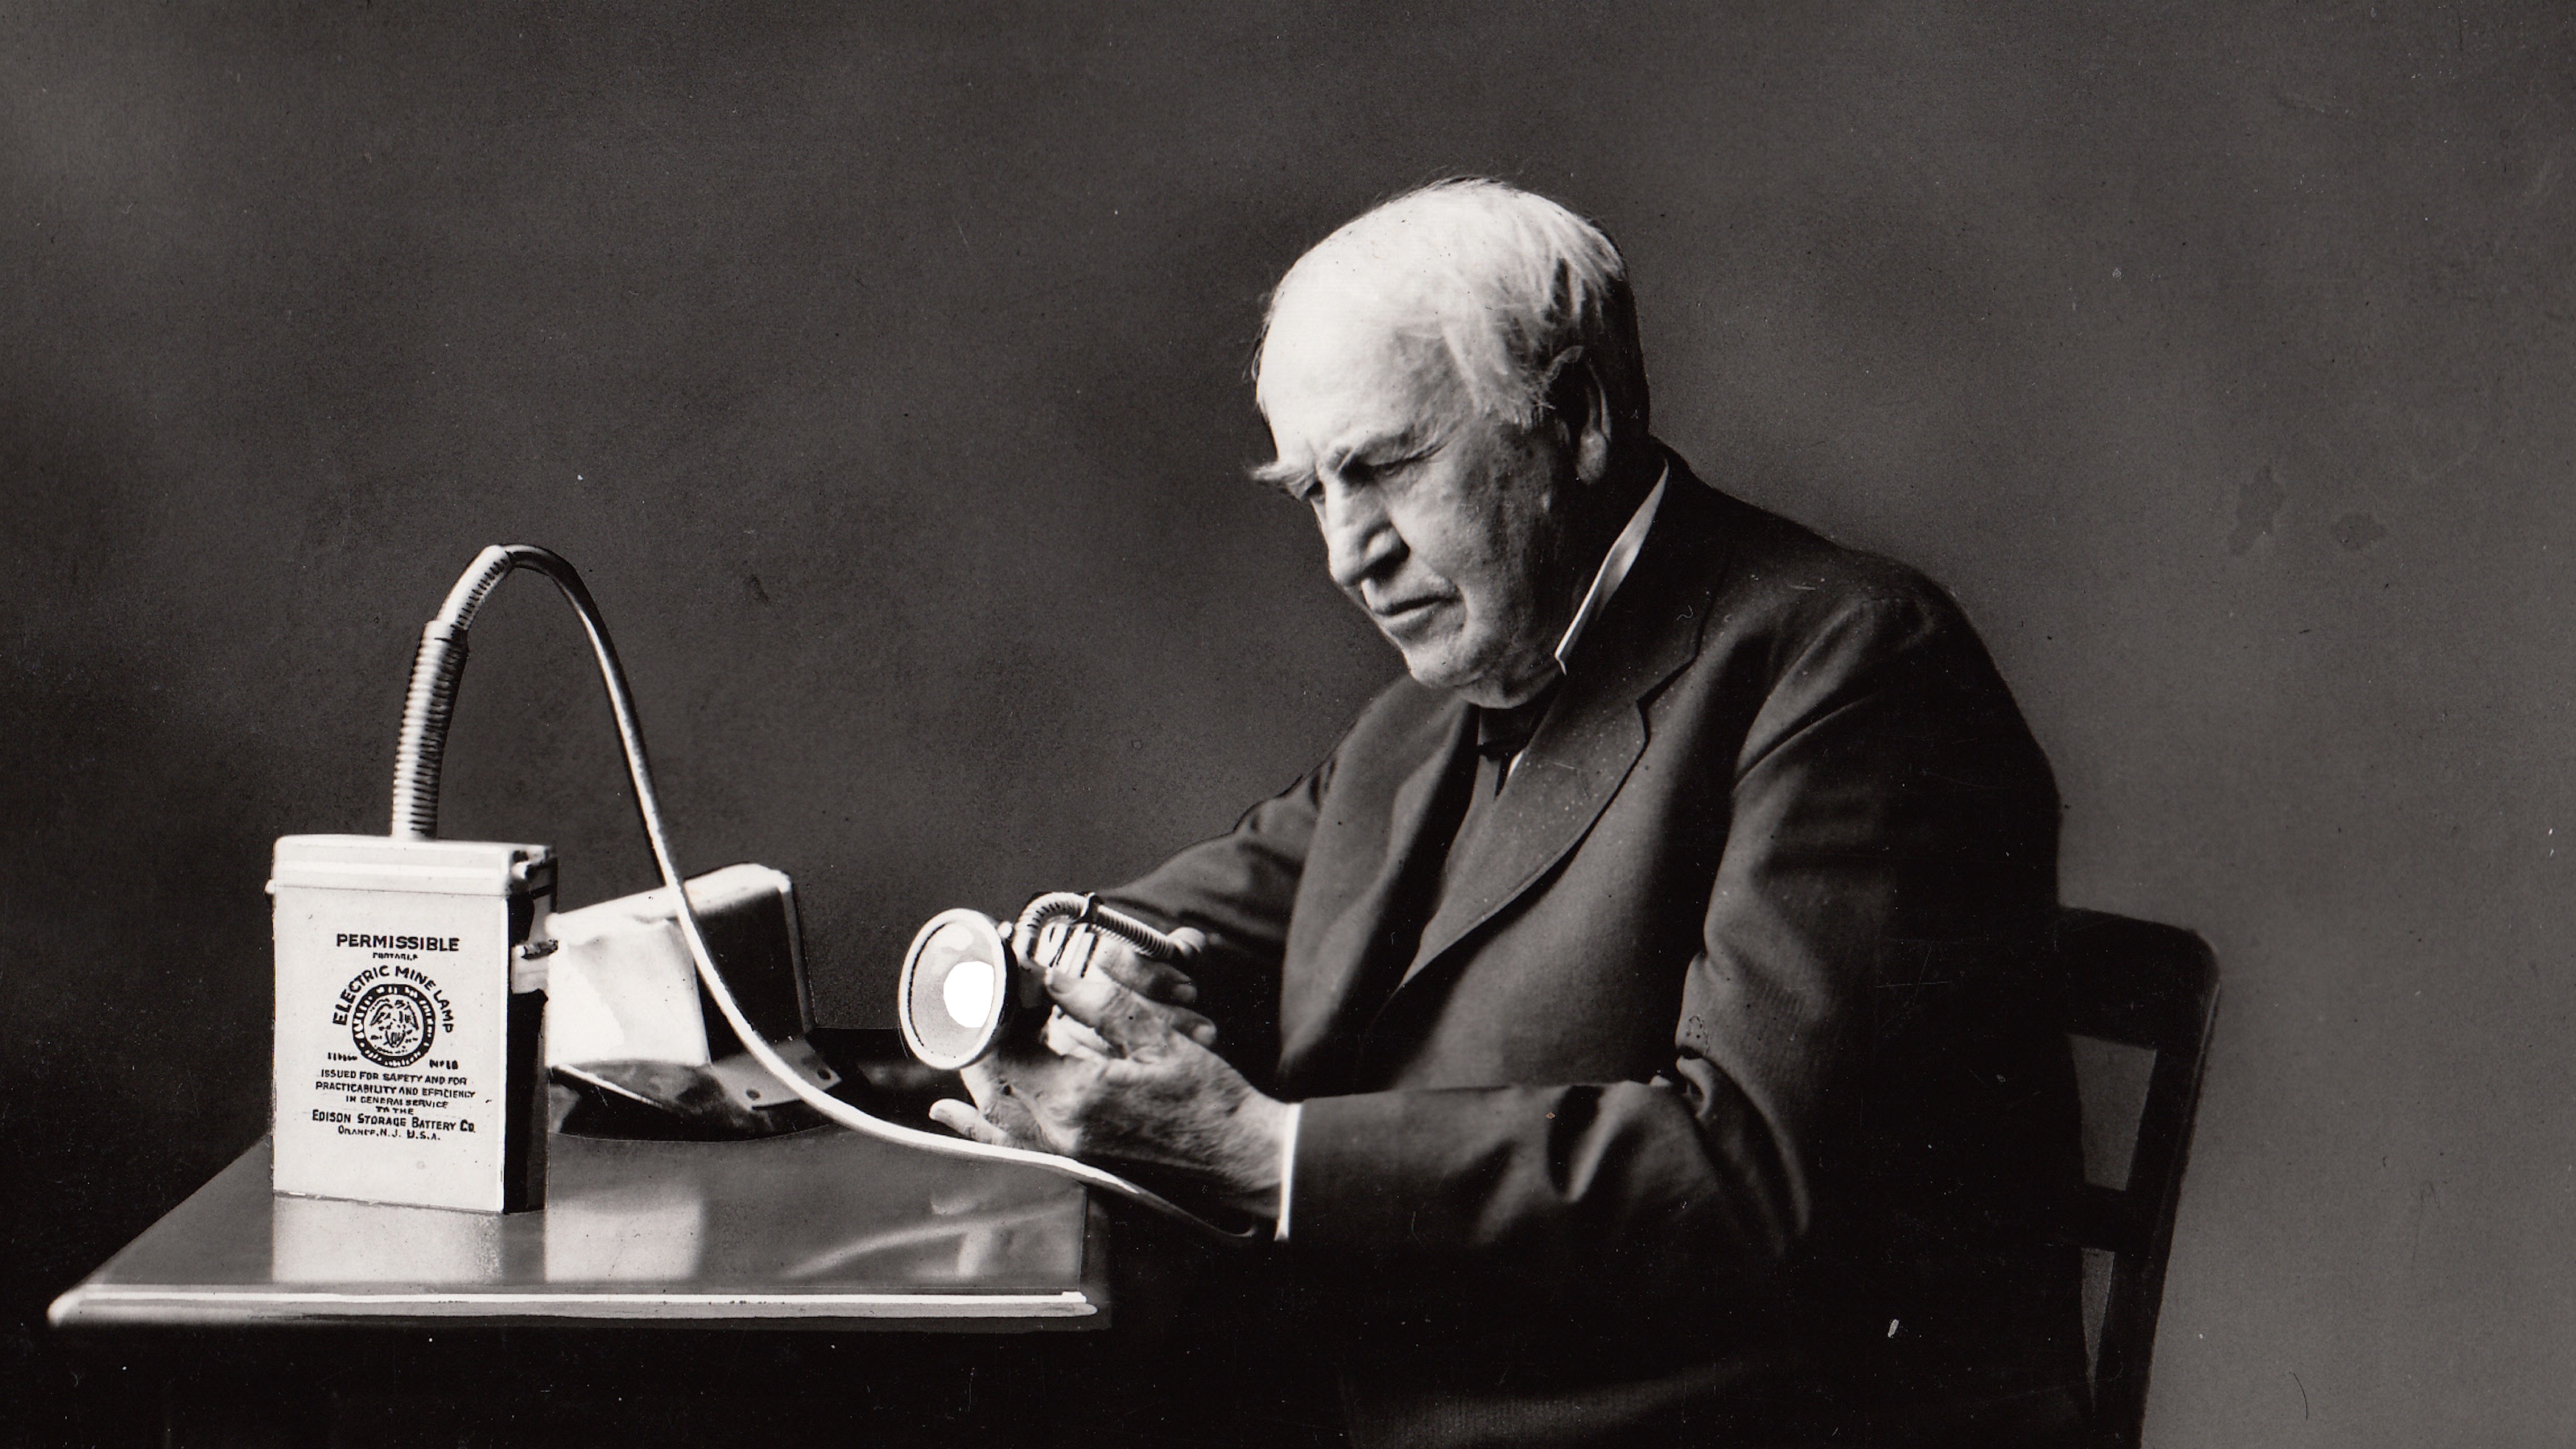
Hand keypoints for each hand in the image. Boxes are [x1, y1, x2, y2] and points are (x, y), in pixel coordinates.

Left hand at [930, 942, 1291, 1218]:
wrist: (1237, 1156)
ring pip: (995, 1107)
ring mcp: (1063, 1152)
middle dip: (984, 1030)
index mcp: (1076, 1095)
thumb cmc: (1208, 1099)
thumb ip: (1100, 1003)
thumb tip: (1050, 972)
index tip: (1001, 974)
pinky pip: (1008, 1145)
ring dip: (978, 1068)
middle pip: (993, 1076)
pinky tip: (951, 1113)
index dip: (999, 1005)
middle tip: (983, 993)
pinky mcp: (1074, 1161)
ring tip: (968, 1029)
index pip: (1007, 1044)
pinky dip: (976, 1129)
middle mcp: (1058, 1130)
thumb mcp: (1158, 1039)